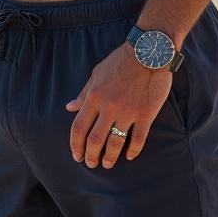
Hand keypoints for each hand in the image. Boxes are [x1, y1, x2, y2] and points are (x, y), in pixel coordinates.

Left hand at [65, 42, 171, 167]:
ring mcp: (128, 112)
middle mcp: (109, 107)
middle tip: (91, 164)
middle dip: (91, 155)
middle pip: (95, 139)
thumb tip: (70, 107)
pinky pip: (138, 139)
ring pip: (115, 143)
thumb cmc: (120, 60)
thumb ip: (84, 93)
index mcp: (95, 96)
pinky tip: (129, 156)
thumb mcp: (97, 73)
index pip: (79, 127)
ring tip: (107, 164)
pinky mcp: (146, 115)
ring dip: (109, 158)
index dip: (76, 144)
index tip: (76, 155)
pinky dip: (133, 151)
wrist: (147, 52)